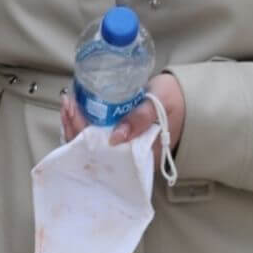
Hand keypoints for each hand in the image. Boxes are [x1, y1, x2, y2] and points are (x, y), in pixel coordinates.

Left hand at [59, 75, 184, 172]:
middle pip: (91, 149)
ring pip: (90, 141)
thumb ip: (140, 119)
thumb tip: (116, 138)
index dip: (83, 137)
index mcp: (138, 157)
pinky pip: (95, 131)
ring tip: (68, 102)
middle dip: (75, 127)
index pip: (103, 154)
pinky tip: (75, 106)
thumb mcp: (160, 106)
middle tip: (67, 104)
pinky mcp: (118, 132)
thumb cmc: (175, 101)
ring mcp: (120, 144)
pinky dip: (83, 119)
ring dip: (76, 122)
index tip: (74, 115)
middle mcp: (125, 154)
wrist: (185, 95)